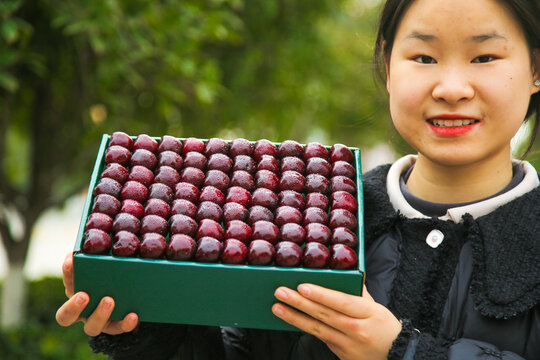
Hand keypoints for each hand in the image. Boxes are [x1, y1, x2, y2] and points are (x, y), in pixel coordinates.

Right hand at [55, 252, 138, 335]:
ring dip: (99, 314)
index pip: (66, 282)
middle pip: (66, 316)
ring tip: (110, 300)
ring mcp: (98, 321)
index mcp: (76, 290)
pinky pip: (119, 329)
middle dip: (73, 306)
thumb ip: (101, 248)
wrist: (130, 293)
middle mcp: (82, 309)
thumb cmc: (112, 271)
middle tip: (84, 294)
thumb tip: (100, 224)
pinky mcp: (116, 326)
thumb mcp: (106, 260)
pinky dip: (125, 323)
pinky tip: (133, 315)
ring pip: (92, 327)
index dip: (67, 272)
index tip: (72, 260)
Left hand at [271, 283, 401, 359]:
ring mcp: (347, 345)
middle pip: (324, 314)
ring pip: (317, 329)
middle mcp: (356, 330)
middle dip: (300, 303)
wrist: (397, 355)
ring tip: (277, 307)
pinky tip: (290, 319)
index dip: (321, 294)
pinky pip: (320, 338)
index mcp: (367, 313)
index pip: (341, 301)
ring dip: (295, 318)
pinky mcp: (340, 354)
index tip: (303, 286)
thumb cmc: (385, 327)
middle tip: (280, 292)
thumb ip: (357, 291)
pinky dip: (305, 328)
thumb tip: (342, 272)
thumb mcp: (376, 306)